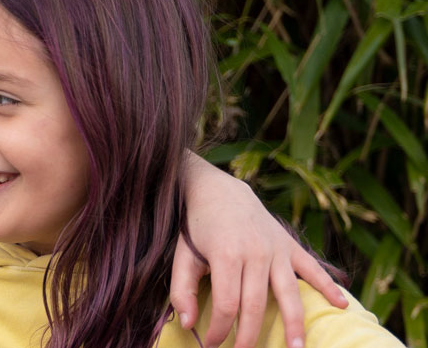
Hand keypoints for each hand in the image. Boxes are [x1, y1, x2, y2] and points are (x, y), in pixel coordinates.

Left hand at [172, 163, 347, 347]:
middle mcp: (256, 254)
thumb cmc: (197, 230)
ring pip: (289, 293)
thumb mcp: (182, 256)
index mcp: (226, 257)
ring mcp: (276, 250)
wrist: (219, 192)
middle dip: (250, 335)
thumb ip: (182, 290)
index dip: (219, 329)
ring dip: (294, 323)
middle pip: (256, 305)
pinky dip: (328, 286)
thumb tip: (188, 324)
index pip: (226, 304)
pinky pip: (313, 268)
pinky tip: (341, 305)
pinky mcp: (290, 246)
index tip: (212, 344)